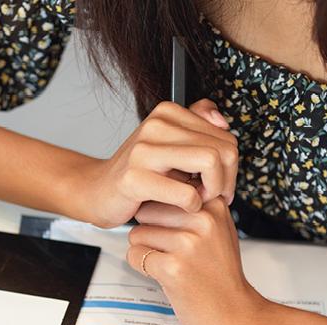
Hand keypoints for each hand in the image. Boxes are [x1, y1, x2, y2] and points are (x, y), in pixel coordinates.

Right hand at [78, 99, 237, 228]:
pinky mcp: (135, 179)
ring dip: (212, 190)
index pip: (224, 135)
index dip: (230, 164)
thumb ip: (197, 124)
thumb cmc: (139, 174)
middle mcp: (156, 125)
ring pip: (210, 162)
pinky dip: (192, 205)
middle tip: (210, 195)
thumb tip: (222, 121)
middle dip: (225, 179)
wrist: (97, 192)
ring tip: (198, 199)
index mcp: (167, 113)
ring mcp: (143, 151)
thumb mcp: (170, 145)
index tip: (217, 182)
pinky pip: (186, 193)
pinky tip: (182, 207)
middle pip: (222, 148)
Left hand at [125, 199, 267, 324]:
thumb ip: (194, 208)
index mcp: (213, 205)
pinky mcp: (173, 268)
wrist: (236, 315)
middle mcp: (202, 220)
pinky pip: (134, 255)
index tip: (175, 231)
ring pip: (137, 233)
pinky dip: (142, 267)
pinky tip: (165, 276)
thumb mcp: (218, 230)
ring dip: (145, 251)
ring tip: (171, 264)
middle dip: (150, 231)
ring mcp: (188, 244)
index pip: (165, 191)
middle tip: (171, 252)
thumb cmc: (221, 275)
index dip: (161, 213)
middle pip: (147, 210)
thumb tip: (158, 189)